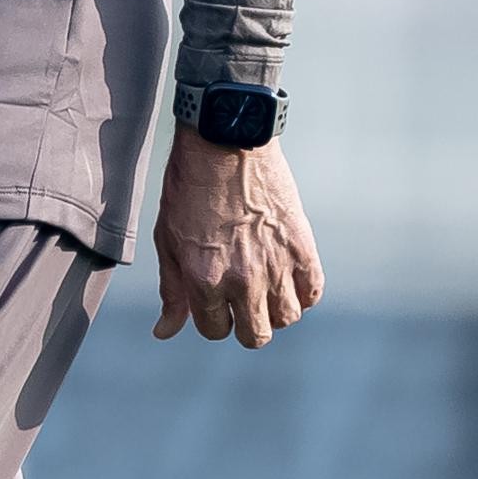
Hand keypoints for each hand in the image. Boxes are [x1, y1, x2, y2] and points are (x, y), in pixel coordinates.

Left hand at [151, 125, 322, 347]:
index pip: (215, 330)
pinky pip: (312, 292)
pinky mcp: (302, 247)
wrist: (226, 143)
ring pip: (286, 318)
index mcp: (203, 279)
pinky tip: (288, 276)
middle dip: (245, 324)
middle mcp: (242, 280)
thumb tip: (164, 331)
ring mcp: (276, 265)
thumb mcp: (167, 240)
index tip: (214, 300)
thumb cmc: (190, 189)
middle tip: (241, 301)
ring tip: (265, 285)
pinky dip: (302, 292)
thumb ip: (171, 290)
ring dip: (274, 309)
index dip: (212, 318)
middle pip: (255, 335)